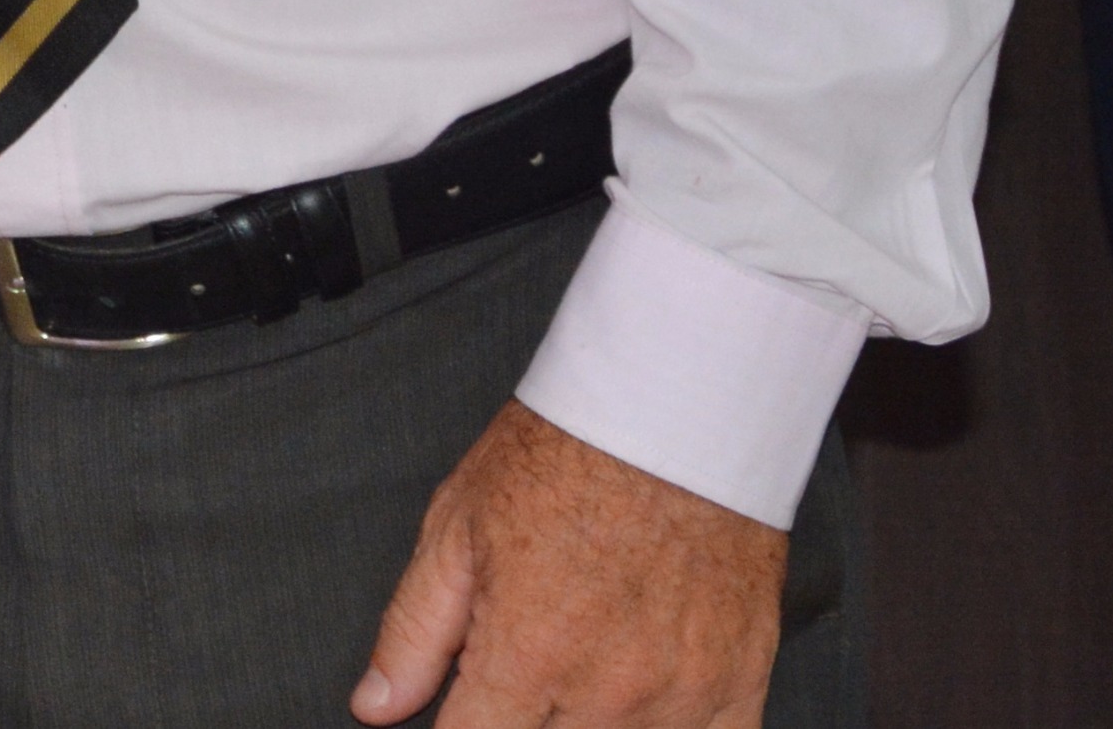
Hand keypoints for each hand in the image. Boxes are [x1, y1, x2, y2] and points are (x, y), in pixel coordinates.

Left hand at [355, 401, 784, 727]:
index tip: (469, 707)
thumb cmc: (564, 457)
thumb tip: (375, 706)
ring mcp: (678, 700)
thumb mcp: (456, 528)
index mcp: (526, 657)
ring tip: (576, 669)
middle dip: (523, 718)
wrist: (671, 414)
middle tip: (525, 668)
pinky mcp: (736, 691)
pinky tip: (640, 698)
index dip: (461, 728)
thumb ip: (413, 633)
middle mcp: (605, 694)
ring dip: (586, 723)